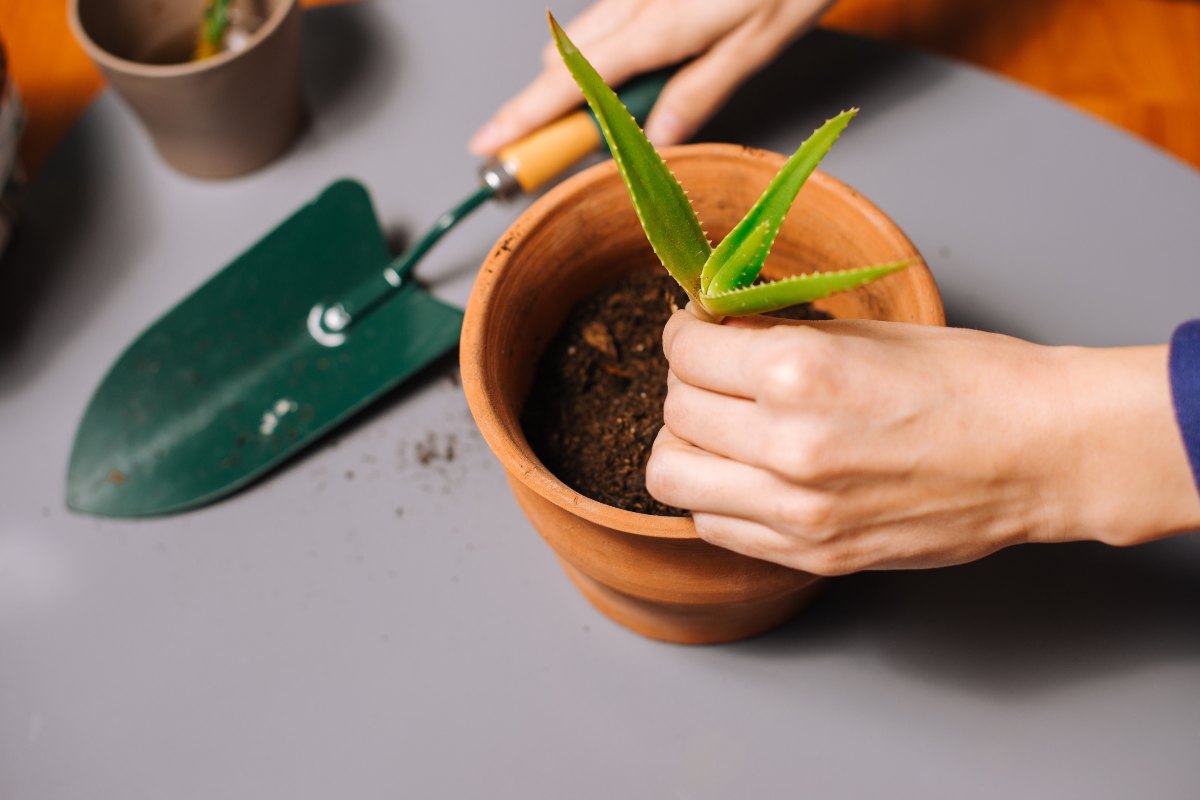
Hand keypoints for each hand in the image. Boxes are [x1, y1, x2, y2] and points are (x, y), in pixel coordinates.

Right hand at [469, 0, 835, 153]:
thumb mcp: (758, 45)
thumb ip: (701, 93)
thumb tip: (657, 141)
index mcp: (657, 25)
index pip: (569, 84)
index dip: (524, 119)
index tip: (490, 146)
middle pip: (561, 61)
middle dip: (553, 107)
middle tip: (574, 146)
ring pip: (584, 37)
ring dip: (585, 79)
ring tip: (629, 107)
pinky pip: (610, 17)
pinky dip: (611, 51)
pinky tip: (652, 62)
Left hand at [647, 311, 1199, 574]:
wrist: (1046, 453)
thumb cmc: (974, 381)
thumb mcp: (867, 334)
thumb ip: (779, 338)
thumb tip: (717, 332)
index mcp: (800, 374)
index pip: (684, 352)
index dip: (686, 334)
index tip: (699, 332)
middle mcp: (787, 446)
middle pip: (672, 413)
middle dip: (688, 386)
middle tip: (717, 376)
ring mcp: (798, 512)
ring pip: (671, 478)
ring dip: (687, 446)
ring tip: (723, 430)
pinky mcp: (814, 554)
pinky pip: (714, 525)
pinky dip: (716, 496)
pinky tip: (751, 474)